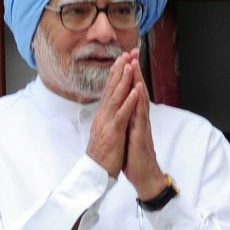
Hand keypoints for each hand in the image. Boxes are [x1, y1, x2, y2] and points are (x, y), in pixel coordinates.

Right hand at [86, 52, 139, 176]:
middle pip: (111, 89)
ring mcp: (107, 124)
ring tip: (130, 65)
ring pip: (116, 98)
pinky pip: (122, 115)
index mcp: (103, 116)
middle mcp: (103, 116)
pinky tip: (135, 90)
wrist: (95, 175)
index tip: (122, 59)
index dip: (115, 74)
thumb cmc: (102, 156)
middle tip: (126, 53)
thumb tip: (110, 108)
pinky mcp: (113, 133)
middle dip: (119, 70)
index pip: (109, 90)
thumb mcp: (105, 132)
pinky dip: (129, 102)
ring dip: (123, 80)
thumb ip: (107, 119)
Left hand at [122, 51, 164, 198]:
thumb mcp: (128, 136)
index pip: (131, 94)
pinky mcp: (141, 134)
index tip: (124, 61)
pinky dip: (139, 101)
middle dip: (134, 72)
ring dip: (137, 80)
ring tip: (135, 63)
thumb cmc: (136, 158)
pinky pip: (140, 115)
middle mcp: (139, 119)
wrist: (145, 177)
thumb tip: (123, 111)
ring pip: (139, 99)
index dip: (128, 78)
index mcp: (133, 119)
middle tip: (132, 52)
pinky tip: (138, 89)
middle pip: (137, 91)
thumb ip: (127, 122)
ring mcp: (141, 125)